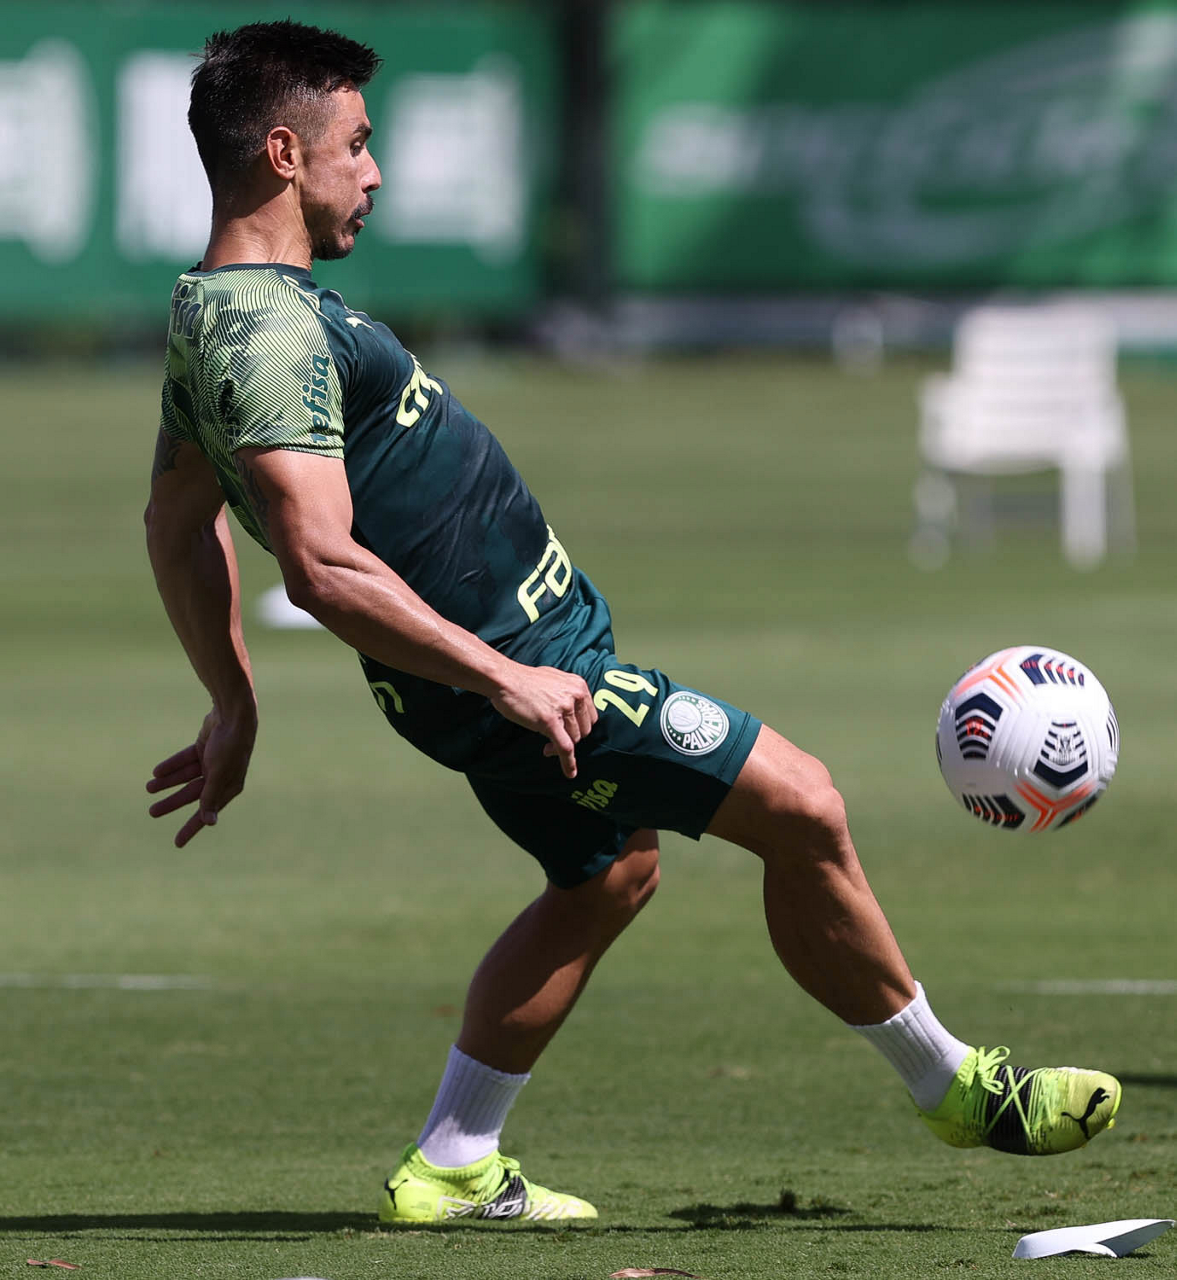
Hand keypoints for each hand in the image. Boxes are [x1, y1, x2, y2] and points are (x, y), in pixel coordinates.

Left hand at [146, 707, 256, 846]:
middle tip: (152, 812)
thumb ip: (210, 797)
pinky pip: (185, 760)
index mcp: (229, 786)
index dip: (192, 828)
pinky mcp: (205, 747)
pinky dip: (172, 766)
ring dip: (168, 783)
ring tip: (149, 789)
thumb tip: (209, 823)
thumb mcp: (218, 774)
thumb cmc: (230, 746)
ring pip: (186, 777)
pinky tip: (157, 772)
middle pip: (193, 794)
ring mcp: (213, 761)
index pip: (207, 812)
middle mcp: (221, 776)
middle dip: (172, 802)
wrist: (233, 713)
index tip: (178, 843)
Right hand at [489, 664, 596, 778]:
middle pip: (584, 729)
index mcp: (579, 685)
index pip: (590, 716)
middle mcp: (575, 695)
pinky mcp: (550, 721)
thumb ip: (568, 693)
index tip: (567, 732)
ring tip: (547, 746)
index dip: (579, 728)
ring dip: (560, 747)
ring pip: (573, 739)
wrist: (504, 679)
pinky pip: (565, 747)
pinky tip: (570, 773)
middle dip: (571, 738)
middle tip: (554, 740)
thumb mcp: (555, 680)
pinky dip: (568, 763)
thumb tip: (573, 711)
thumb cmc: (525, 680)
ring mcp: (563, 708)